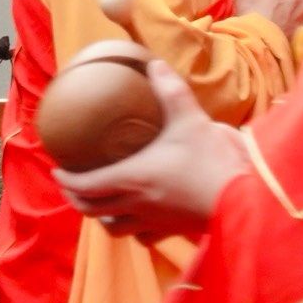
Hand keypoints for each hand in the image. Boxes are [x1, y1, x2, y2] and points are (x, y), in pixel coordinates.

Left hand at [55, 60, 247, 241]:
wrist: (244, 198)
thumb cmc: (212, 160)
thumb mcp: (190, 117)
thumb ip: (169, 89)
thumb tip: (154, 64)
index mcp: (133, 178)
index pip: (85, 185)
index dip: (66, 180)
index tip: (58, 170)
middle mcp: (137, 204)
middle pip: (91, 209)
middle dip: (75, 198)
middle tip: (71, 185)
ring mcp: (155, 222)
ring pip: (114, 228)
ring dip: (101, 216)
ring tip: (100, 204)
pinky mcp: (173, 231)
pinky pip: (143, 237)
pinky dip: (132, 230)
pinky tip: (137, 220)